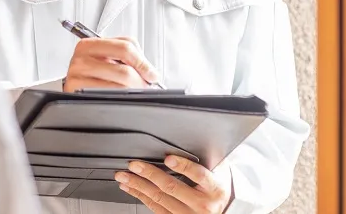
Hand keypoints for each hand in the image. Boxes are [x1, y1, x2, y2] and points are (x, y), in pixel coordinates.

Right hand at [62, 37, 157, 91]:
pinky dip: (121, 101)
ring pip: (120, 86)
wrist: (75, 96)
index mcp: (88, 45)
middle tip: (145, 86)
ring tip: (133, 93)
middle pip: (124, 70)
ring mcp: (77, 78)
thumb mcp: (109, 58)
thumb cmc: (95, 76)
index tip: (151, 73)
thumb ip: (129, 55)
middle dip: (140, 81)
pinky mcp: (78, 95)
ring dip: (133, 92)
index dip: (143, 62)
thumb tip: (150, 71)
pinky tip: (120, 99)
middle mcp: (80, 60)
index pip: (124, 47)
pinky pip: (110, 98)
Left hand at [115, 156, 232, 212]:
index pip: (198, 175)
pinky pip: (155, 209)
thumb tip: (197, 139)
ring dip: (138, 186)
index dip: (183, 166)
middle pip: (172, 187)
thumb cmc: (221, 191)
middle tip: (134, 165)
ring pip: (159, 199)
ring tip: (124, 176)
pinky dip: (140, 196)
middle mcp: (202, 204)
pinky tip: (131, 188)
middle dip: (150, 174)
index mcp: (214, 189)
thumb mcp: (221, 174)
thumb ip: (210, 160)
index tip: (169, 158)